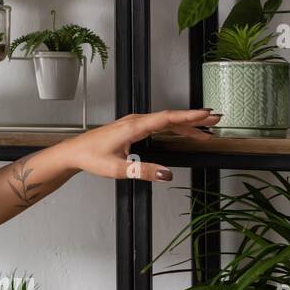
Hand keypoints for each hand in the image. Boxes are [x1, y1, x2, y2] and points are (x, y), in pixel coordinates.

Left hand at [61, 109, 220, 181]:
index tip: (206, 114)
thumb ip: (143, 171)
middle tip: (216, 120)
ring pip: (165, 121)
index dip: (188, 116)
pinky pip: (158, 124)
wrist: (74, 152)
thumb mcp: (117, 169)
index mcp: (133, 127)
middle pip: (170, 118)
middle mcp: (134, 121)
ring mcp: (133, 123)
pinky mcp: (132, 127)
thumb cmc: (90, 157)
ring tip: (206, 129)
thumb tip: (166, 175)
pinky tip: (183, 132)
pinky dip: (173, 126)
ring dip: (185, 124)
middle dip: (194, 119)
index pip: (166, 118)